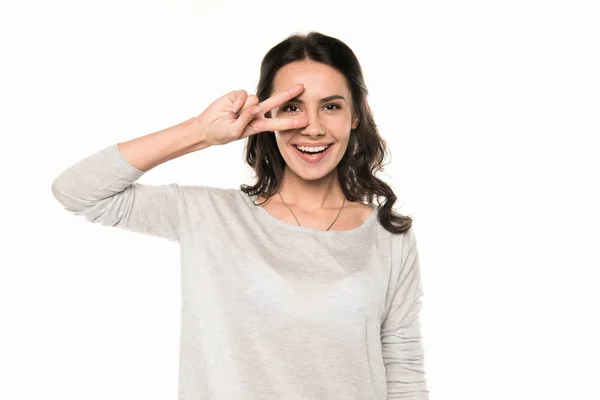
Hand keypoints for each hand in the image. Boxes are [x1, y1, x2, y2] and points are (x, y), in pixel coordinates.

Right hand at [194, 83, 308, 146]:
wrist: (206, 127)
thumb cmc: (222, 133)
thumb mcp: (235, 131)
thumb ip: (247, 119)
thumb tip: (256, 106)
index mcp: (259, 125)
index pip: (278, 123)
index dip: (291, 122)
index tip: (305, 121)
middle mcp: (256, 113)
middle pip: (275, 102)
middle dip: (288, 95)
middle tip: (302, 87)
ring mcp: (248, 103)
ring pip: (255, 99)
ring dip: (244, 110)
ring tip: (233, 117)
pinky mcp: (238, 95)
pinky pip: (244, 95)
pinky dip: (237, 103)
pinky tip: (231, 110)